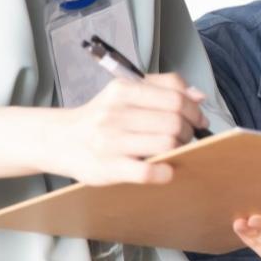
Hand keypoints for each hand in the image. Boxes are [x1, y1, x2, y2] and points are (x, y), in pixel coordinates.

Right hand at [53, 73, 208, 185]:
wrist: (62, 140)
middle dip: (189, 131)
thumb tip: (198, 96)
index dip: (194, 110)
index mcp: (123, 90)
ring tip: (174, 149)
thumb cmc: (102, 117)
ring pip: (166, 144)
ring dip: (179, 148)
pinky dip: (165, 172)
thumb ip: (163, 87)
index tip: (198, 119)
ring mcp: (111, 142)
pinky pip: (148, 172)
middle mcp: (115, 113)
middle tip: (186, 136)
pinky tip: (166, 169)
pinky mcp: (109, 168)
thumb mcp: (126, 92)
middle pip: (174, 121)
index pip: (175, 97)